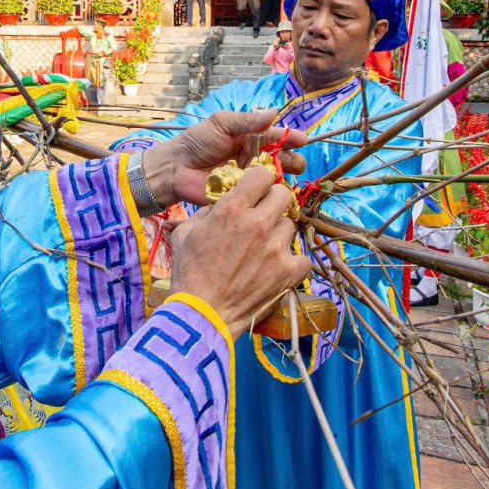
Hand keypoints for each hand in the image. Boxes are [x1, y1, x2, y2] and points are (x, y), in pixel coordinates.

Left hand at [138, 108, 306, 206]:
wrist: (176, 167)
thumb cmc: (198, 141)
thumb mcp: (222, 123)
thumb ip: (247, 120)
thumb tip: (274, 112)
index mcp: (252, 139)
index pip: (277, 138)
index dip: (291, 138)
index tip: (302, 139)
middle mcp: (255, 159)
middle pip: (283, 160)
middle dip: (293, 160)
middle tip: (295, 163)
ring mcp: (250, 179)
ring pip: (276, 179)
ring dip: (284, 178)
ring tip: (284, 178)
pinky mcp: (243, 196)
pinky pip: (261, 196)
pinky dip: (270, 196)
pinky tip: (274, 195)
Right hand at [167, 164, 309, 331]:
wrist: (203, 314)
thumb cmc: (190, 274)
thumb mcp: (186, 234)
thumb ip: (206, 212)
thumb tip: (220, 204)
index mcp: (232, 209)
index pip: (262, 174)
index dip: (259, 181)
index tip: (256, 191)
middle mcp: (258, 224)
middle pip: (283, 194)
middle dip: (273, 201)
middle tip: (263, 216)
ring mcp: (276, 248)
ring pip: (290, 225)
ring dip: (279, 233)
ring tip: (263, 249)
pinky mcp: (289, 271)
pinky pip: (302, 256)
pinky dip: (292, 261)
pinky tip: (277, 267)